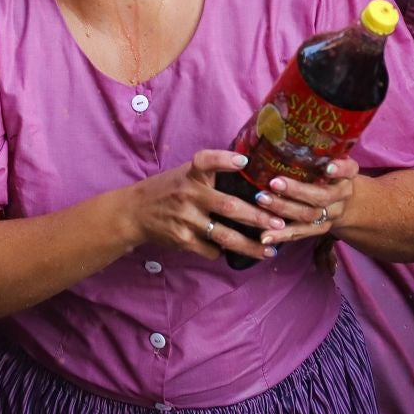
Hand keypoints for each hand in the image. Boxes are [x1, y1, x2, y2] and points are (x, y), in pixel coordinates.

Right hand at [126, 149, 285, 262]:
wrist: (134, 212)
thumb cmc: (168, 189)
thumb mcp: (185, 173)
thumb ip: (211, 173)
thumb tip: (251, 170)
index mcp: (191, 174)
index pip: (206, 160)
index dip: (225, 160)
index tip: (244, 162)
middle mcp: (189, 194)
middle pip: (229, 206)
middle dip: (257, 217)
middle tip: (279, 224)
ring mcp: (185, 219)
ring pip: (224, 235)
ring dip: (250, 245)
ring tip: (271, 250)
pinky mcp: (182, 239)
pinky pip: (211, 250)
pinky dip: (225, 252)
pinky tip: (237, 253)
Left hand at [248, 157, 356, 250]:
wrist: (345, 201)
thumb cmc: (328, 171)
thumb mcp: (330, 157)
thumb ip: (314, 149)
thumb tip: (278, 126)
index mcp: (347, 174)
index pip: (348, 170)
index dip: (339, 170)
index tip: (328, 168)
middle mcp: (341, 195)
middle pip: (321, 197)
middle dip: (297, 191)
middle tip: (274, 182)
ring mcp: (331, 215)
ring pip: (309, 216)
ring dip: (284, 209)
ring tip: (262, 201)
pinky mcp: (319, 229)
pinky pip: (301, 234)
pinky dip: (281, 235)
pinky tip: (264, 235)